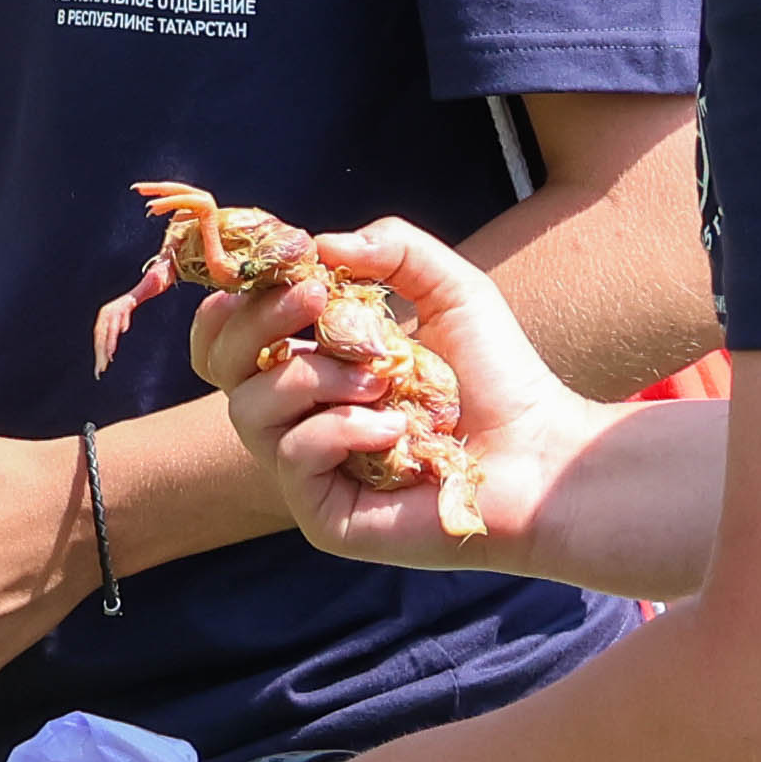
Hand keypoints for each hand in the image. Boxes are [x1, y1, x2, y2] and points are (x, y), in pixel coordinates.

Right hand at [205, 219, 602, 566]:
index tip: (272, 270)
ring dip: (311, 376)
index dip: (235, 303)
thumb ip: (392, 249)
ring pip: (247, 411)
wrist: (542, 455)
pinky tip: (396, 429)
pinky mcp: (323, 516)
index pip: (229, 339)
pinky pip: (292, 457)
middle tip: (316, 298)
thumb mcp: (450, 288)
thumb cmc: (498, 376)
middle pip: (218, 368)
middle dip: (260, 322)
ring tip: (381, 376)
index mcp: (313, 368)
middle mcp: (298, 419)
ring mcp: (306, 472)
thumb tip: (319, 245)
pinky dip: (341, 429)